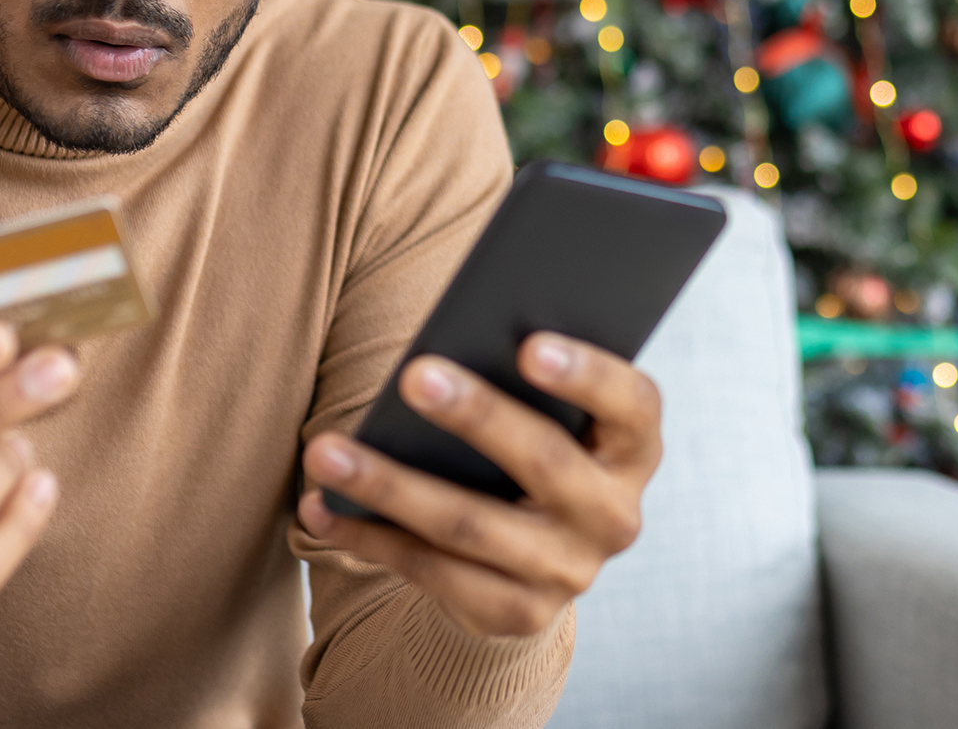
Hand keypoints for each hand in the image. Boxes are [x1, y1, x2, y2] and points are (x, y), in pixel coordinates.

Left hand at [296, 332, 659, 636]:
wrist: (535, 557)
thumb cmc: (529, 443)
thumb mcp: (547, 412)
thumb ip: (523, 381)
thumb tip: (443, 352)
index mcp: (634, 448)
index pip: (631, 405)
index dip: (587, 375)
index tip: (528, 344)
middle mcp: (614, 515)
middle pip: (545, 462)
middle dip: (475, 417)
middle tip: (411, 376)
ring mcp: (568, 572)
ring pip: (470, 525)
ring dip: (390, 485)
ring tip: (326, 450)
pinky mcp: (516, 613)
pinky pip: (433, 571)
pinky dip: (370, 536)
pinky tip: (322, 507)